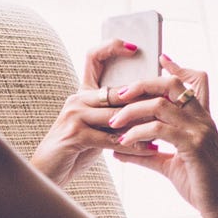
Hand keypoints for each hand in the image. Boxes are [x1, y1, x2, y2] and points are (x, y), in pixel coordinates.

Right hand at [31, 38, 157, 187]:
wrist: (47, 171)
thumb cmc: (75, 149)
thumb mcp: (94, 127)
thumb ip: (113, 114)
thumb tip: (147, 107)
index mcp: (82, 93)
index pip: (93, 57)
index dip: (112, 47)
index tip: (134, 47)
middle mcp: (77, 99)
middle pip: (117, 92)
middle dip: (144, 100)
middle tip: (170, 103)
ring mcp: (74, 115)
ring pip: (118, 115)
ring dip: (143, 125)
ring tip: (165, 130)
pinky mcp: (75, 134)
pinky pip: (111, 138)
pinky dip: (133, 145)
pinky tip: (149, 150)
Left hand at [105, 56, 217, 217]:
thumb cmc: (202, 188)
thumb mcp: (170, 167)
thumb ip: (146, 154)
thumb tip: (118, 150)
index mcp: (200, 119)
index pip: (190, 82)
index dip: (175, 68)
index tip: (160, 58)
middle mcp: (202, 119)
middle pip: (170, 84)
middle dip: (140, 85)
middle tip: (116, 96)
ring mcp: (200, 130)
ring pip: (160, 105)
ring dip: (131, 111)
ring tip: (113, 123)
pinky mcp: (195, 146)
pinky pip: (160, 129)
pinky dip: (137, 133)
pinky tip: (124, 143)